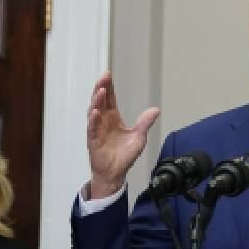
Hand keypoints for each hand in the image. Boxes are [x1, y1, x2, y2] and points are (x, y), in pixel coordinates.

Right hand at [86, 71, 160, 198]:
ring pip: (94, 111)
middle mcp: (103, 121)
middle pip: (100, 100)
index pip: (110, 99)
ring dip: (96, 101)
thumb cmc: (124, 156)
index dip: (109, 87)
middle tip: (104, 77)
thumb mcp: (139, 137)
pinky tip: (95, 112)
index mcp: (113, 118)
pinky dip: (93, 120)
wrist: (115, 173)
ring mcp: (97, 129)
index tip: (108, 75)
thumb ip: (145, 123)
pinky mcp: (93, 140)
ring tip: (100, 90)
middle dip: (101, 88)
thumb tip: (156, 110)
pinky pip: (92, 128)